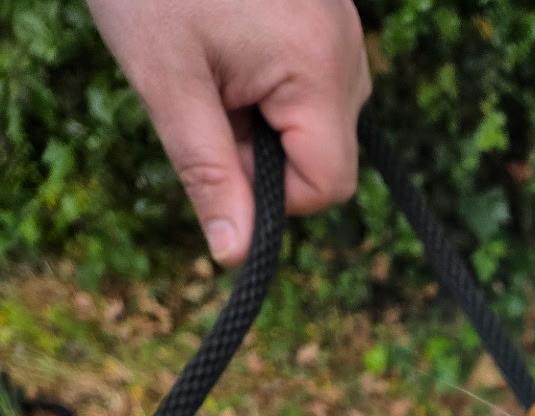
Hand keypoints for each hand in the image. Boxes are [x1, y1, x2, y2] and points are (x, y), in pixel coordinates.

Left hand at [88, 0, 370, 265]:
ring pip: (318, 116)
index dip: (270, 195)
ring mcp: (342, 24)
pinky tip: (229, 38)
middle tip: (203, 92)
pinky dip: (271, 78)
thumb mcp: (167, 81)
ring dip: (266, 113)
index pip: (327, 185)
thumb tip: (235, 254)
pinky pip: (312, 75)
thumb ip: (207, 171)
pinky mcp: (326, 10)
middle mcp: (349, 48)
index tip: (217, 150)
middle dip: (265, 147)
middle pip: (325, 151)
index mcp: (319, 70)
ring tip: (212, 57)